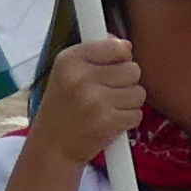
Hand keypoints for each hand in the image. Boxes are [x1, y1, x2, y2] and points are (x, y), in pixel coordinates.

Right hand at [30, 31, 144, 163]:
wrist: (52, 146)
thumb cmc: (64, 106)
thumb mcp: (67, 72)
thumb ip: (95, 54)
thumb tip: (125, 44)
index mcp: (69, 60)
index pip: (117, 46)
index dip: (121, 57)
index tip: (112, 67)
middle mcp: (80, 78)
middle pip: (133, 69)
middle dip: (126, 82)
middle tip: (107, 93)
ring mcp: (95, 101)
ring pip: (138, 92)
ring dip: (128, 102)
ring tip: (107, 108)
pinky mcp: (107, 122)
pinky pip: (137, 114)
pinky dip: (127, 119)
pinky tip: (108, 122)